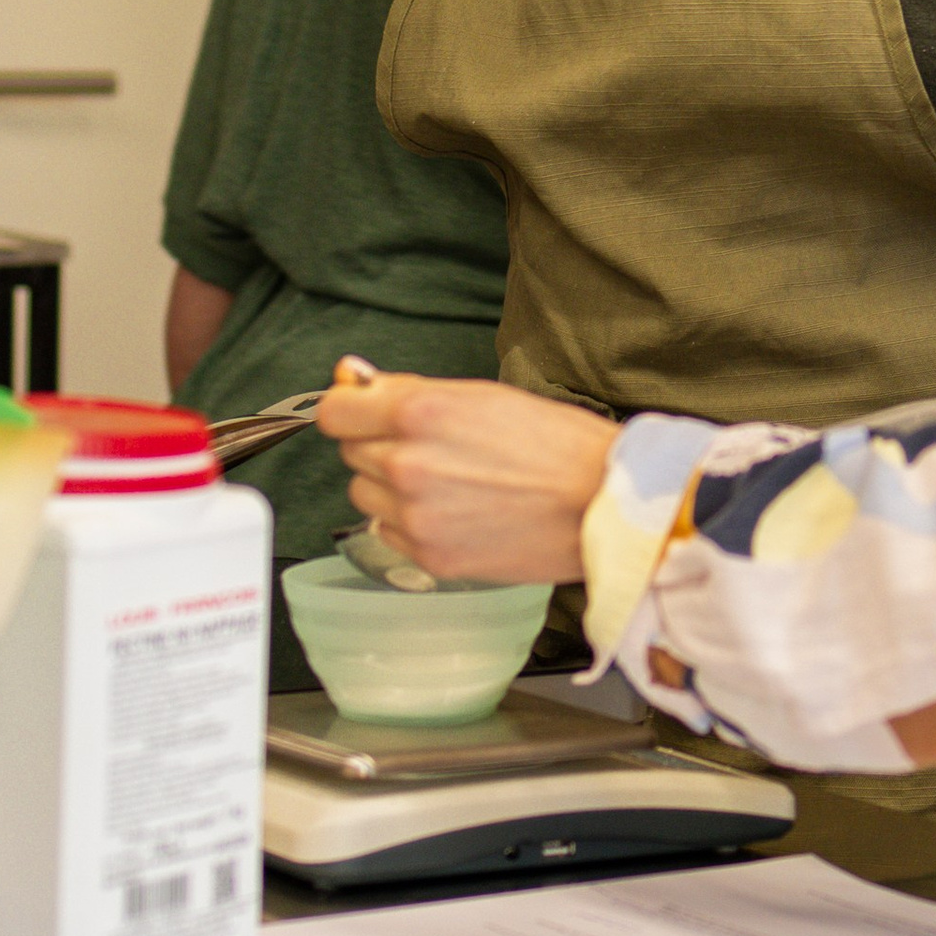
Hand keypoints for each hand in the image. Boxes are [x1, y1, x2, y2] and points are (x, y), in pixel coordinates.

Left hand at [315, 361, 610, 583]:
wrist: (601, 505)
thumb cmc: (556, 443)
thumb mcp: (481, 394)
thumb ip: (408, 390)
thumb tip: (351, 378)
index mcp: (419, 412)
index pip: (335, 412)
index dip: (351, 409)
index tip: (365, 413)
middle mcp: (407, 464)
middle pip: (351, 453)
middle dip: (379, 445)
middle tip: (432, 447)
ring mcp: (415, 516)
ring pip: (364, 495)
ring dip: (390, 487)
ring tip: (446, 483)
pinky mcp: (429, 557)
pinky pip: (388, 533)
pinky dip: (408, 523)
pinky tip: (454, 512)